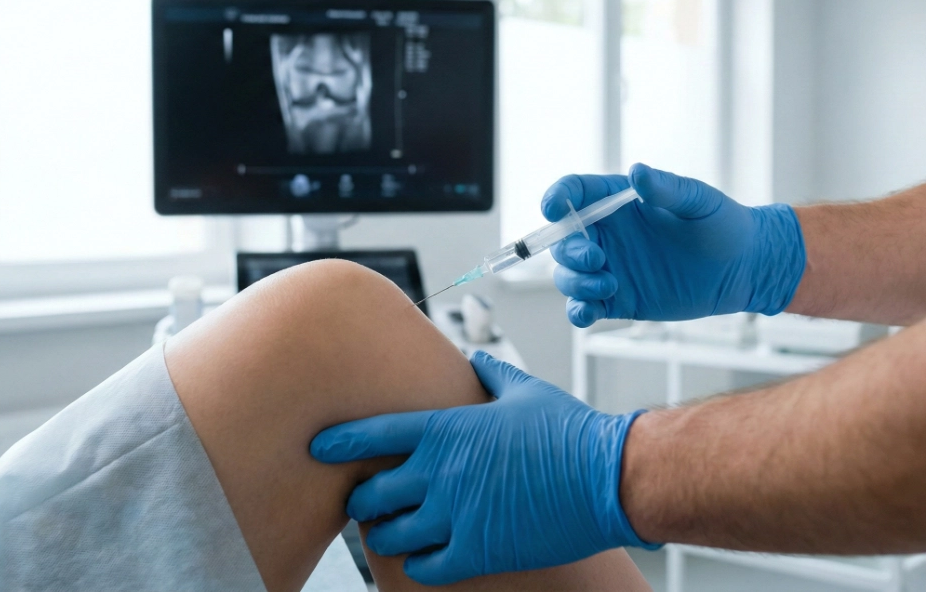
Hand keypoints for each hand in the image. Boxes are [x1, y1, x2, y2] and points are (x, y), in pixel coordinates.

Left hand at [310, 351, 655, 585]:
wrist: (608, 477)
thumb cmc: (570, 431)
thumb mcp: (525, 390)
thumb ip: (491, 373)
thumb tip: (474, 357)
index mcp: (447, 429)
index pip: (371, 434)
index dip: (337, 442)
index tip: (317, 448)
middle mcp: (442, 472)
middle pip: (368, 494)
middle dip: (361, 500)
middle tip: (368, 501)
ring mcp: (457, 514)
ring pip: (388, 536)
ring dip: (384, 534)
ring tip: (391, 531)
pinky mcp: (478, 550)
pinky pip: (424, 567)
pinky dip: (417, 563)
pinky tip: (424, 556)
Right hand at [544, 163, 805, 326]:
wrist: (743, 268)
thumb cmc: (723, 225)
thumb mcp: (698, 201)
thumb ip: (666, 188)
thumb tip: (638, 172)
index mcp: (619, 202)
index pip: (576, 193)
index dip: (558, 198)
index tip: (554, 208)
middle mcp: (608, 235)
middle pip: (563, 241)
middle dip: (569, 251)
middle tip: (597, 258)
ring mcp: (610, 268)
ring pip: (568, 276)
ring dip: (575, 282)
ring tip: (608, 285)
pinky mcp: (618, 300)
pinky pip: (584, 307)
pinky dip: (578, 311)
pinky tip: (590, 311)